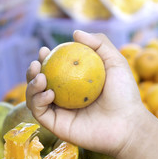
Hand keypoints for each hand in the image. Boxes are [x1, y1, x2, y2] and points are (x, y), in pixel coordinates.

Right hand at [26, 30, 145, 156]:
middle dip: (31, 72)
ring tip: (41, 77)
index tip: (44, 50)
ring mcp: (59, 113)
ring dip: (31, 85)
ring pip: (33, 98)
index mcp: (74, 85)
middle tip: (37, 63)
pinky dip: (37, 100)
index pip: (53, 70)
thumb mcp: (115, 62)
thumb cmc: (124, 94)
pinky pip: (39, 112)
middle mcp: (64, 98)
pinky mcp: (56, 126)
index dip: (45, 59)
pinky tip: (48, 93)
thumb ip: (99, 43)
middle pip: (38, 84)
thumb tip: (75, 33)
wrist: (126, 125)